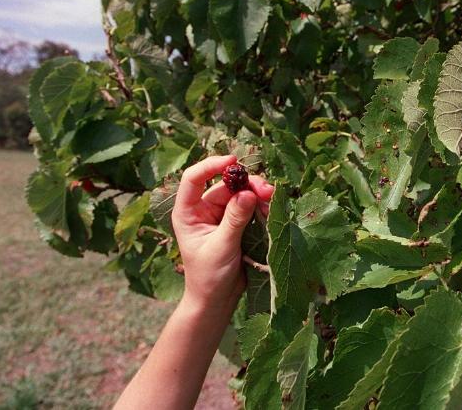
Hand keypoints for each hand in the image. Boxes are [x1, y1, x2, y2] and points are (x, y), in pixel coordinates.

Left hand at [171, 155, 273, 313]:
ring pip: (240, 193)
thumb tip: (248, 193)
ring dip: (257, 193)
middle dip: (247, 183)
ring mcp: (221, 215)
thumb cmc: (208, 276)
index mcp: (188, 212)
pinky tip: (271, 209)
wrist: (216, 299)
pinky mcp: (236, 223)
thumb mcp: (221, 247)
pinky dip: (261, 205)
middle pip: (225, 184)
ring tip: (272, 200)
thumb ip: (234, 220)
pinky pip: (250, 206)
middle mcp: (203, 209)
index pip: (194, 179)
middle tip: (267, 190)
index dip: (211, 165)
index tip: (233, 161)